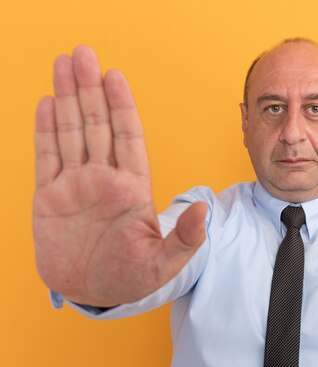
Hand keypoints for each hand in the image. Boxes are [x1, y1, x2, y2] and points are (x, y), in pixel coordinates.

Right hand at [33, 46, 207, 306]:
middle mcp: (104, 180)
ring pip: (70, 132)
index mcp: (132, 189)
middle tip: (83, 53)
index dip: (121, 107)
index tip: (116, 77)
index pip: (127, 137)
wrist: (93, 295)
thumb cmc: (132, 279)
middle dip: (89, 89)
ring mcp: (76, 186)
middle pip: (96, 125)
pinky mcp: (50, 198)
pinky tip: (47, 102)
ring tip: (63, 65)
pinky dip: (45, 130)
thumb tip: (204, 211)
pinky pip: (47, 157)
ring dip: (66, 98)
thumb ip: (184, 238)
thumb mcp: (164, 263)